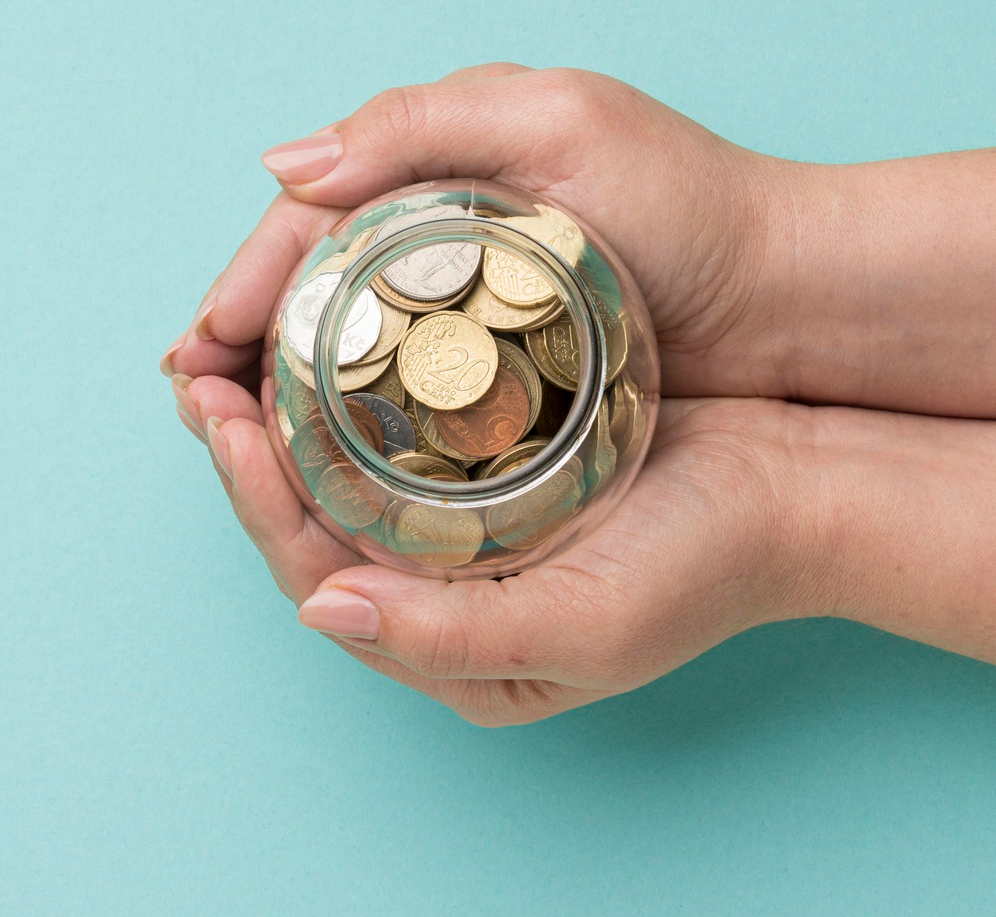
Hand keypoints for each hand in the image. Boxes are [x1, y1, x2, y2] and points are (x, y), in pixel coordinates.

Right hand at [163, 64, 799, 402]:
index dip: (242, 285)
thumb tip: (283, 164)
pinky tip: (316, 465)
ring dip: (276, 393)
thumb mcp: (558, 123)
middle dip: (239, 344)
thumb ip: (420, 125)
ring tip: (229, 440)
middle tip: (194, 403)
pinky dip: (346, 429)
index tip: (200, 350)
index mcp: (437, 167)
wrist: (798, 295)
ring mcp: (469, 314)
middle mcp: (440, 240)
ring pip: (340, 354)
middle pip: (306, 292)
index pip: (306, 226)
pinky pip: (398, 403)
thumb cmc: (692, 199)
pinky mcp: (503, 378)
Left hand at [188, 389, 820, 725]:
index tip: (224, 419)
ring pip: (338, 478)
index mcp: (448, 652)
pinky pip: (387, 436)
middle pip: (309, 525)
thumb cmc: (706, 565)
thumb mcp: (586, 623)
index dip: (258, 500)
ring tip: (232, 352)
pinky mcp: (484, 475)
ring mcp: (460, 538)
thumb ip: (449, 635)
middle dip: (246, 452)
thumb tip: (321, 609)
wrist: (799, 490)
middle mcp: (439, 601)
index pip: (315, 575)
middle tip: (197, 373)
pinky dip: (342, 392)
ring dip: (281, 417)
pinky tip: (316, 342)